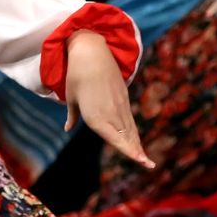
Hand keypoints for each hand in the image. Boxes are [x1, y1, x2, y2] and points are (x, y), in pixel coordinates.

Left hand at [64, 31, 153, 167]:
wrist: (91, 51)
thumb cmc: (76, 75)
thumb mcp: (71, 97)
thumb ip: (72, 115)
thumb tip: (67, 128)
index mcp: (95, 116)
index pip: (114, 138)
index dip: (127, 150)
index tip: (139, 160)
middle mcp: (110, 112)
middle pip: (126, 136)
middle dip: (136, 151)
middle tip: (148, 165)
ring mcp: (119, 104)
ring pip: (130, 129)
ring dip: (137, 143)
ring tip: (145, 159)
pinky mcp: (123, 97)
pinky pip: (129, 118)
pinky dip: (133, 131)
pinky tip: (137, 139)